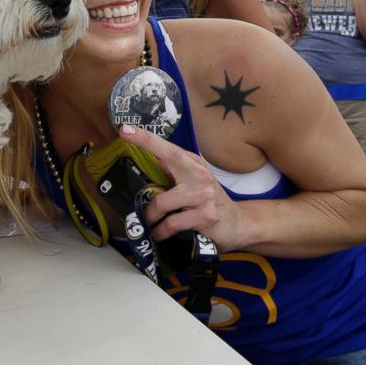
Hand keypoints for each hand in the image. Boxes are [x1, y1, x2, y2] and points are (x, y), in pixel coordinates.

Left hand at [119, 125, 247, 250]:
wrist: (239, 223)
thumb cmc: (209, 202)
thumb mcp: (194, 182)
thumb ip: (174, 173)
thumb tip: (148, 163)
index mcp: (193, 164)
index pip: (168, 148)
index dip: (146, 139)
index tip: (126, 129)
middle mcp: (199, 175)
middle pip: (167, 164)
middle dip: (145, 164)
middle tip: (133, 202)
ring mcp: (204, 195)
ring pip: (161, 203)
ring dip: (150, 217)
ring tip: (149, 225)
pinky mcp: (206, 216)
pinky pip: (171, 224)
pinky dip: (161, 232)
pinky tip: (159, 234)